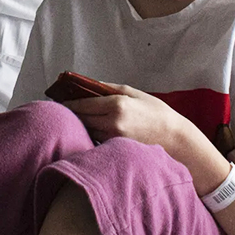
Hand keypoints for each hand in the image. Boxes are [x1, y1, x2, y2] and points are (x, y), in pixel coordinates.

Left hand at [63, 82, 195, 153]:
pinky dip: (92, 135)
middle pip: (82, 119)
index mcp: (117, 104)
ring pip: (88, 131)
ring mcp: (114, 138)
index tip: (60, 101)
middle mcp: (113, 122)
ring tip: (76, 120)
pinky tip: (91, 131)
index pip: (83, 104)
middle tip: (64, 110)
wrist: (174, 137)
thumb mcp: (134, 92)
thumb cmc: (155, 112)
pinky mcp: (116, 149)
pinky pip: (97, 141)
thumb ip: (109, 87)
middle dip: (72, 114)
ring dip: (81, 126)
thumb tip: (89, 84)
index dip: (69, 103)